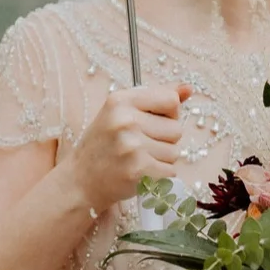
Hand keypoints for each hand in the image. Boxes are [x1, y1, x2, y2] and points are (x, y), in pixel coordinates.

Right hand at [66, 84, 191, 209]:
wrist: (80, 181)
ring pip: (174, 152)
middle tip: (140, 146)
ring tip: (138, 160)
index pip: (171, 99)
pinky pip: (170, 171)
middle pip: (176, 129)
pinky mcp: (138, 170)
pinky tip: (140, 173)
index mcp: (120, 100)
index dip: (170, 113)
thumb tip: (188, 89)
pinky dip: (159, 175)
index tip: (155, 122)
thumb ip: (155, 99)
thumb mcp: (121, 113)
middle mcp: (125, 120)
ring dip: (161, 159)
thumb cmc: (104, 145)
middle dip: (164, 140)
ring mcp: (132, 146)